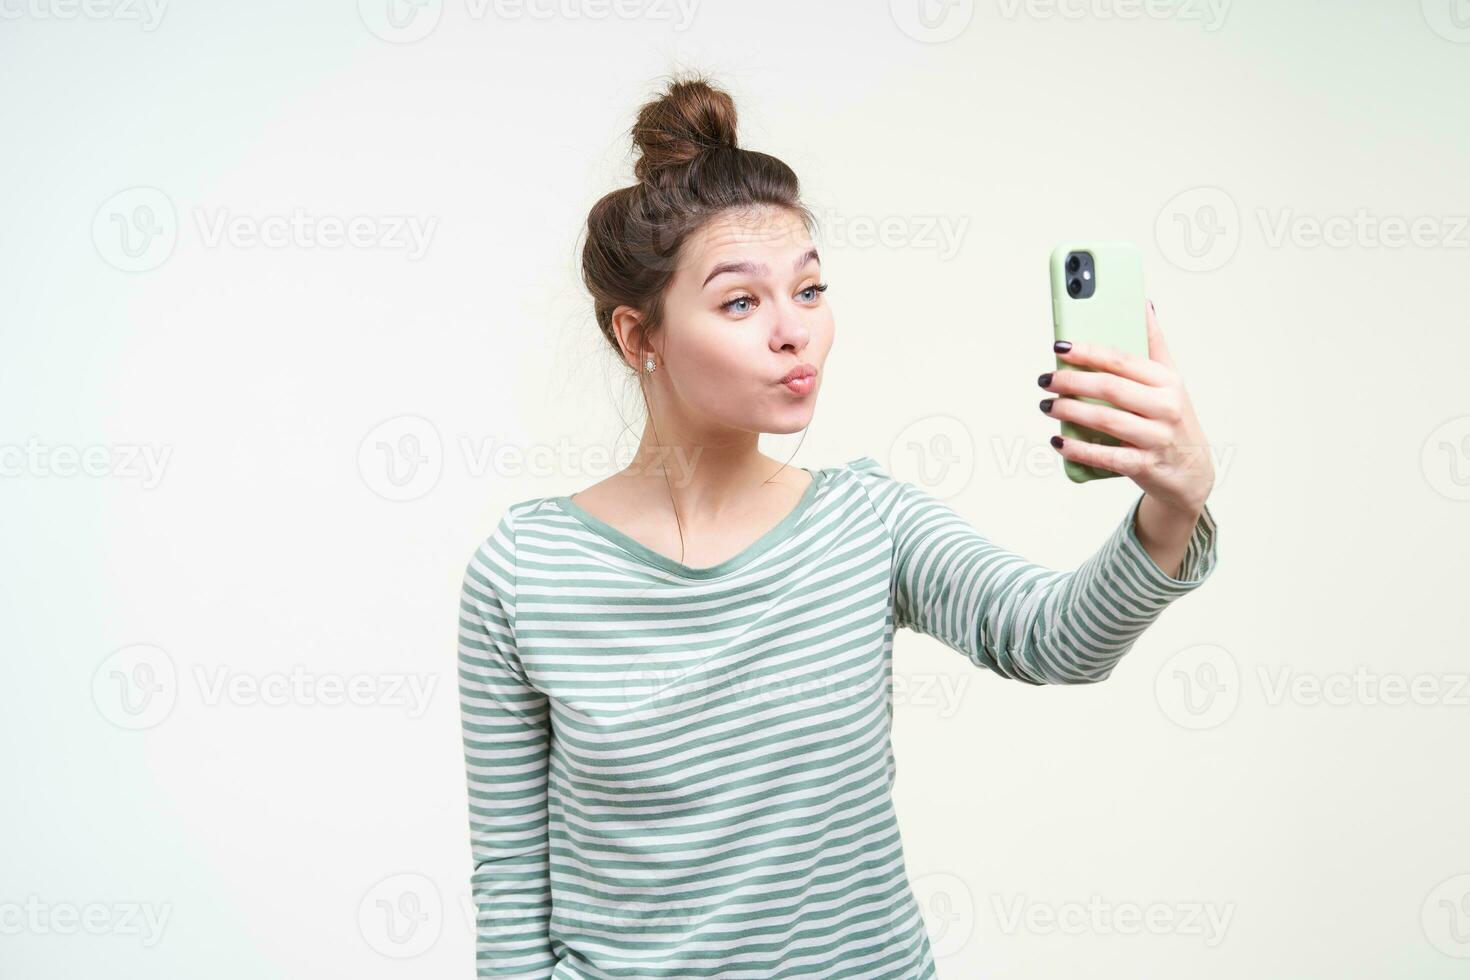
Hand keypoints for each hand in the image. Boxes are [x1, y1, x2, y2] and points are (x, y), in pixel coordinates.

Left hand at [1038, 300, 1214, 515]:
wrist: (1193, 472)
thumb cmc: (1175, 421)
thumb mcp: (1171, 380)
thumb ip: (1154, 344)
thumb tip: (1143, 304)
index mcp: (1167, 381)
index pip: (1122, 360)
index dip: (1088, 352)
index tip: (1060, 346)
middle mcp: (1165, 407)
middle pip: (1110, 387)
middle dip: (1071, 381)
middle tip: (1046, 379)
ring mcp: (1156, 438)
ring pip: (1106, 420)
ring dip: (1070, 412)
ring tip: (1047, 406)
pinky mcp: (1144, 465)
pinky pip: (1106, 456)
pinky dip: (1079, 448)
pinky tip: (1059, 441)